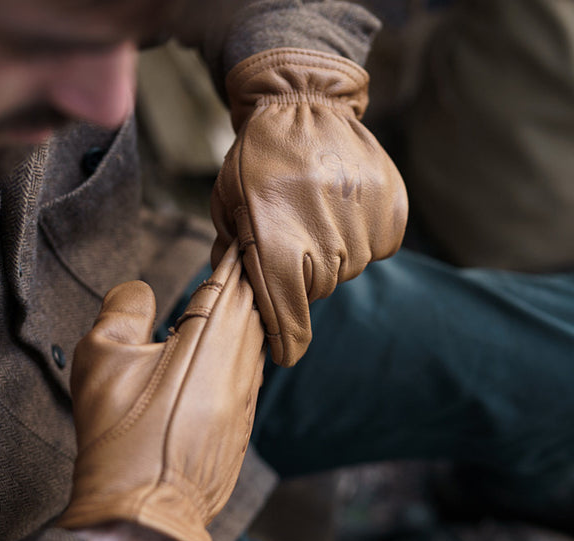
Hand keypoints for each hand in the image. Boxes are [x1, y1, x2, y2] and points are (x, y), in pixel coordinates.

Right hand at [59, 243, 264, 540]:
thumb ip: (124, 311)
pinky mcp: (245, 422)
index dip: (234, 257)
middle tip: (246, 258)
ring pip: (258, 339)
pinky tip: (240, 349)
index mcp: (208, 339)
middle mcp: (238, 363)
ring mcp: (247, 396)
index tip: (242, 237)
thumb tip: (141, 292)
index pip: (229, 284)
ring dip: (252, 313)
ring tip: (246, 295)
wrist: (146, 511)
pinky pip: (255, 371)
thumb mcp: (103, 359)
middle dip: (248, 280)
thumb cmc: (120, 435)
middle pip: (252, 308)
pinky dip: (250, 348)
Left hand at [211, 48, 407, 366]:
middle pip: (317, 290)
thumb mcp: (229, 204)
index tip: (286, 354)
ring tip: (317, 210)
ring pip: (349, 267)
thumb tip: (242, 297)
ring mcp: (364, 223)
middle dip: (301, 275)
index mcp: (277, 241)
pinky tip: (343, 205)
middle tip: (293, 234)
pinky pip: (378, 246)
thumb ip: (234, 254)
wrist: (306, 105)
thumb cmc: (257, 160)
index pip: (286, 313)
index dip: (287, 338)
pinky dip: (361, 235)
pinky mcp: (392, 209)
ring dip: (333, 250)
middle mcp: (326, 238)